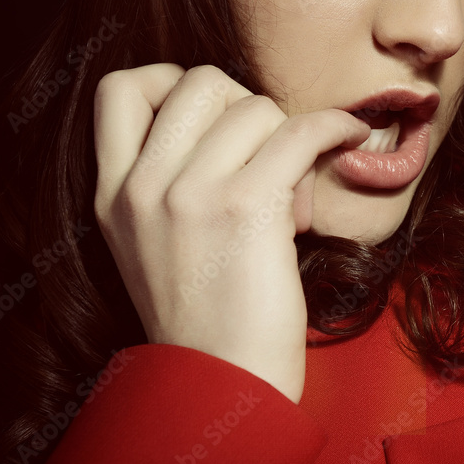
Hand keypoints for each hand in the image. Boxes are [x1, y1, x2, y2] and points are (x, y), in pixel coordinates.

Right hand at [92, 63, 369, 401]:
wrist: (225, 383)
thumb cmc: (210, 312)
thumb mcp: (155, 240)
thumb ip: (172, 177)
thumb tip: (240, 113)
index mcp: (113, 193)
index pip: (122, 87)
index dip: (172, 81)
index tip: (215, 114)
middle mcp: (142, 187)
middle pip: (199, 80)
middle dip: (244, 103)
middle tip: (265, 154)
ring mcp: (189, 195)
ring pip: (254, 106)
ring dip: (289, 134)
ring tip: (295, 188)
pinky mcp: (246, 207)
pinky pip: (300, 131)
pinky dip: (334, 126)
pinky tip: (350, 137)